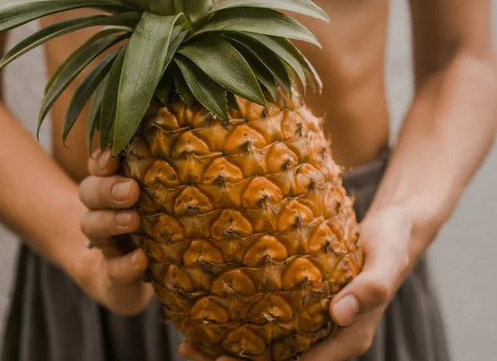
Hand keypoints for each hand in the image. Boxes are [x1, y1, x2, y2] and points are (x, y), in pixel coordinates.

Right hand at [76, 148, 153, 315]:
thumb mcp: (162, 199)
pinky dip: (125, 264)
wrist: (132, 283)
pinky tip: (140, 259)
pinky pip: (112, 269)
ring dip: (111, 221)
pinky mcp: (111, 276)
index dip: (103, 159)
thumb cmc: (155, 229)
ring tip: (133, 220)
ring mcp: (105, 244)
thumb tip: (204, 146)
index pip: (99, 165)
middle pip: (89, 191)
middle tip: (130, 190)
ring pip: (91, 225)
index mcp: (112, 188)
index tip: (115, 156)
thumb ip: (169, 177)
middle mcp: (102, 212)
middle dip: (107, 189)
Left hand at [179, 206, 413, 360]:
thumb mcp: (386, 259)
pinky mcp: (305, 308)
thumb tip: (337, 314)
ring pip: (270, 346)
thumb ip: (371, 286)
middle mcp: (328, 338)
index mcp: (347, 337)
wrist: (393, 233)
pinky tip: (215, 311)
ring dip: (232, 348)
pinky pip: (271, 323)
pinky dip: (243, 323)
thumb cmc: (391, 244)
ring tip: (189, 340)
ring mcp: (315, 325)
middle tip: (191, 349)